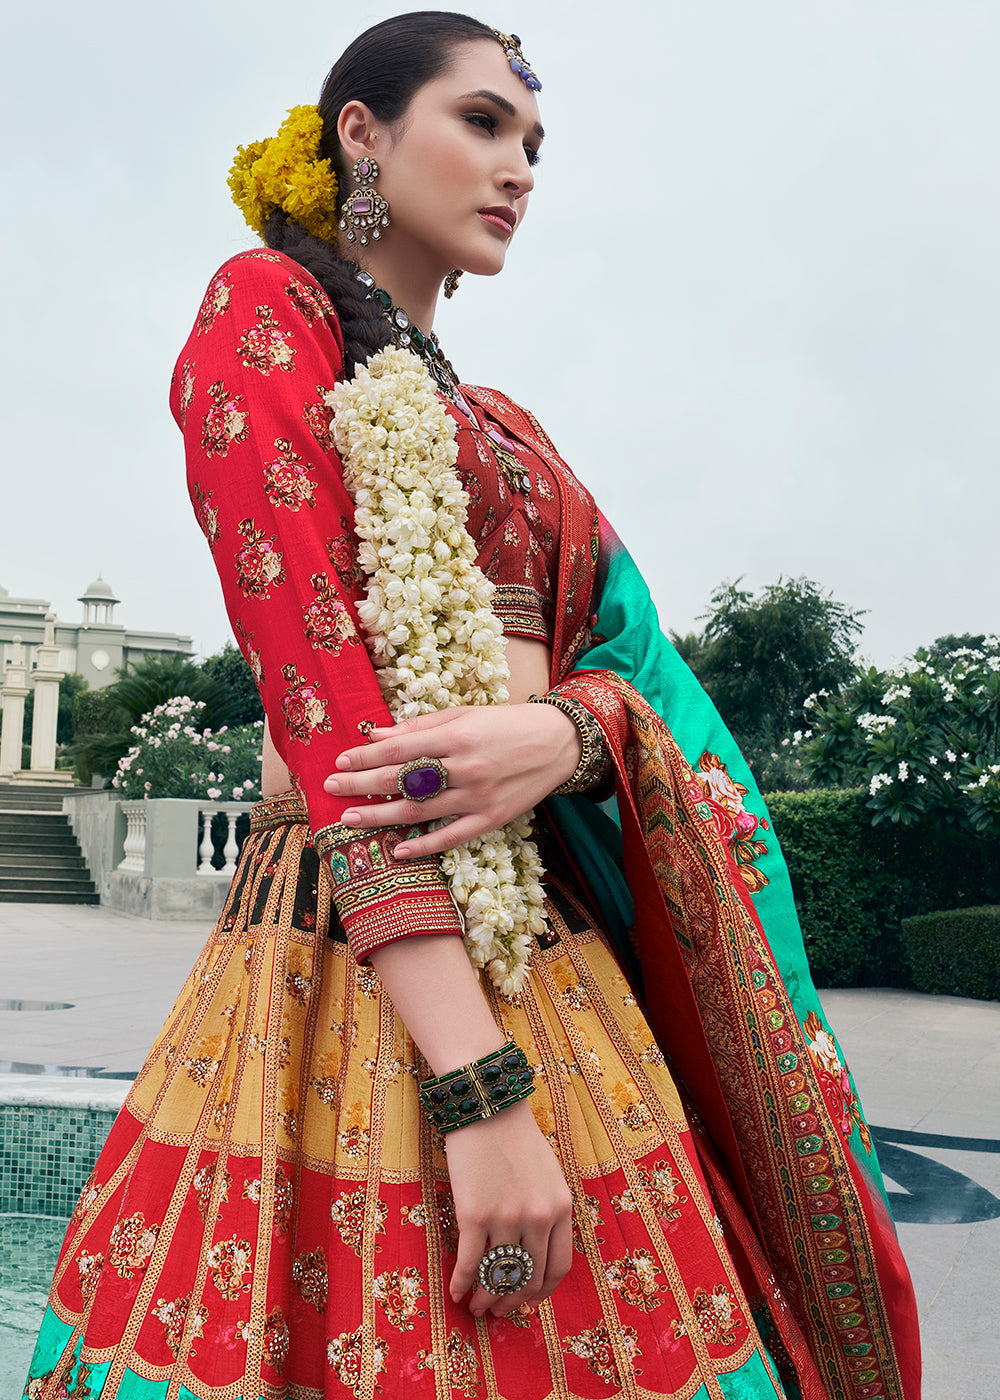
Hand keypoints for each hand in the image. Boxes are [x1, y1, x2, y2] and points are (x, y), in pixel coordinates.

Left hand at [323, 704, 580, 857]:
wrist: (558, 742)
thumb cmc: (507, 723)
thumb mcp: (464, 715)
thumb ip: (420, 727)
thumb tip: (378, 734)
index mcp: (455, 735)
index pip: (398, 749)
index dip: (365, 756)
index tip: (339, 760)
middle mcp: (464, 767)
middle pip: (401, 780)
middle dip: (361, 785)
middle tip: (331, 788)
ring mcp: (477, 797)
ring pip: (419, 811)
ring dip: (380, 816)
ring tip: (349, 819)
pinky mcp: (491, 819)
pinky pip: (451, 837)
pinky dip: (424, 846)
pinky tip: (398, 851)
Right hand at [444, 1099, 573, 1317]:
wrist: (487, 1107)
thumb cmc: (516, 1137)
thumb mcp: (549, 1174)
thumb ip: (549, 1210)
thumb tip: (536, 1251)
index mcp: (561, 1208)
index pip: (558, 1268)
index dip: (542, 1292)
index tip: (529, 1301)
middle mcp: (538, 1217)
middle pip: (528, 1278)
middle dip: (512, 1301)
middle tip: (498, 1310)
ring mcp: (506, 1217)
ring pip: (498, 1275)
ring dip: (485, 1298)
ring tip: (476, 1305)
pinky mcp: (474, 1214)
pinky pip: (468, 1262)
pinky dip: (461, 1282)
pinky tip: (455, 1290)